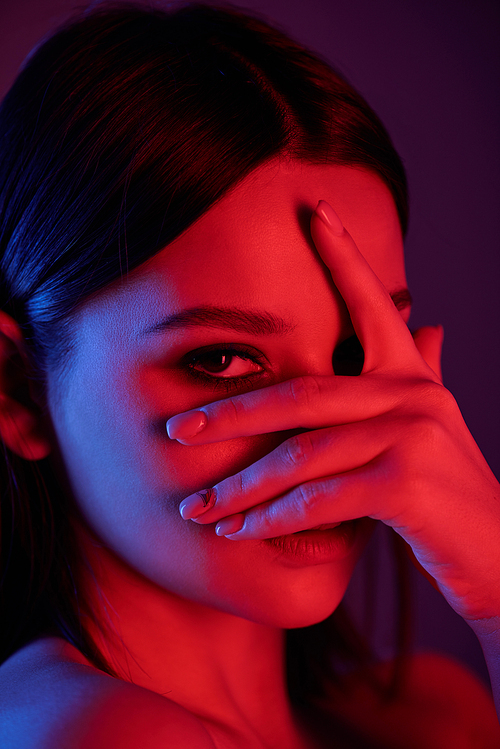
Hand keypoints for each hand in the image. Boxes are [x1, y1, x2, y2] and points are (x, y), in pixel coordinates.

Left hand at [167, 201, 499, 625]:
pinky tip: (236, 532)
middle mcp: (413, 395)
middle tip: (175, 430)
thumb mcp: (432, 429)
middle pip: (300, 393)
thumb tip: (430, 322)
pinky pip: (319, 498)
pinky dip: (272, 519)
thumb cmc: (449, 499)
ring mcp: (412, 435)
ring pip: (300, 453)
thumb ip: (422, 372)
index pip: (374, 305)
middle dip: (229, 414)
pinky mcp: (407, 483)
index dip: (344, 255)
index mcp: (412, 378)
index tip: (312, 212)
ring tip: (195, 509)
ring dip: (240, 487)